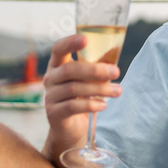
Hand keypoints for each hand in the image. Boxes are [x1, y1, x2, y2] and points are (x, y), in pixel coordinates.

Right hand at [42, 34, 121, 156]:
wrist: (71, 128)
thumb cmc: (83, 98)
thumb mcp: (89, 80)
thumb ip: (97, 67)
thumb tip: (115, 52)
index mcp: (58, 65)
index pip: (58, 49)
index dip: (70, 42)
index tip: (85, 39)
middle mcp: (50, 78)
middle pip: (70, 69)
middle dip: (96, 70)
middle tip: (116, 72)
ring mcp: (50, 96)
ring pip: (74, 88)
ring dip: (100, 89)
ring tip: (118, 91)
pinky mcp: (53, 113)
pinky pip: (72, 106)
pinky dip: (91, 105)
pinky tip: (103, 105)